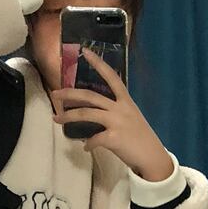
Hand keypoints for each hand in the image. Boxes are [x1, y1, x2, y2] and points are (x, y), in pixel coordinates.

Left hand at [51, 47, 173, 180]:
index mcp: (125, 101)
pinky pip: (93, 139)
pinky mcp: (113, 138)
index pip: (111, 77)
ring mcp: (116, 122)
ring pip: (86, 114)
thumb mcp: (131, 117)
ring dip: (68, 117)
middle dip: (70, 93)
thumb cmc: (141, 138)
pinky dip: (88, 144)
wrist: (152, 157)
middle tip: (55, 94)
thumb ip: (116, 111)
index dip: (98, 63)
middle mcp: (120, 108)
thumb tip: (96, 112)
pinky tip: (86, 147)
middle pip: (90, 95)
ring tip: (56, 119)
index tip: (85, 51)